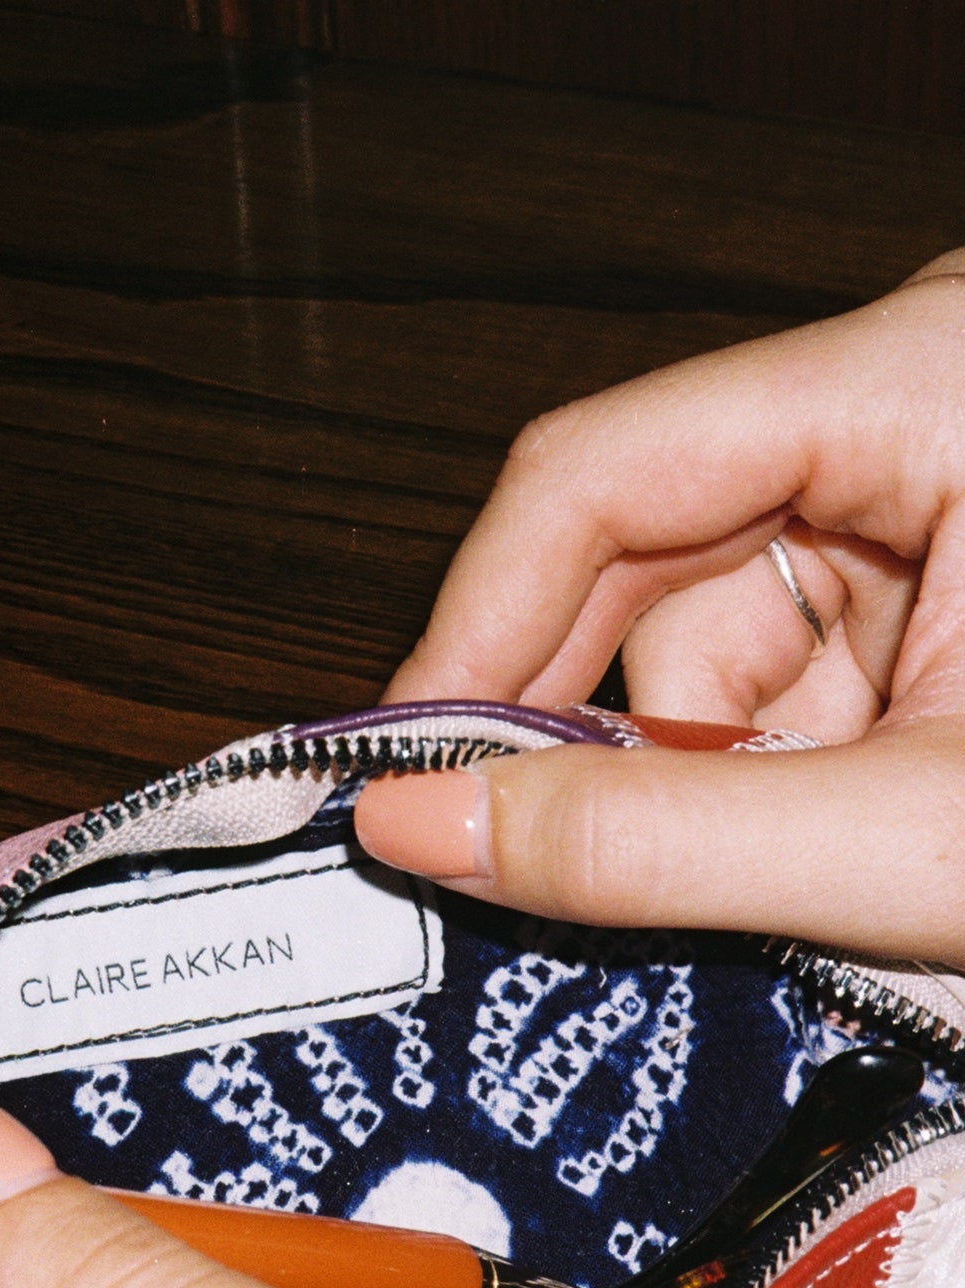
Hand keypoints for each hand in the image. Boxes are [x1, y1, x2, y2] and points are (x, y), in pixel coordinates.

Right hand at [358, 254, 964, 965]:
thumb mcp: (914, 838)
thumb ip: (653, 842)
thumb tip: (430, 832)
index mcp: (927, 388)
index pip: (604, 469)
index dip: (473, 626)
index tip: (399, 769)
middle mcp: (912, 414)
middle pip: (648, 561)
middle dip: (620, 739)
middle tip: (565, 876)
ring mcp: (929, 500)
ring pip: (712, 641)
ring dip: (714, 786)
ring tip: (821, 877)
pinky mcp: (945, 586)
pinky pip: (787, 677)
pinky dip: (776, 786)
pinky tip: (843, 848)